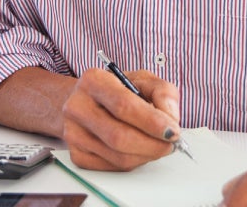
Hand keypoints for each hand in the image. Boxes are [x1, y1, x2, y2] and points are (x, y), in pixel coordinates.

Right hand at [61, 67, 181, 170]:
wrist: (86, 101)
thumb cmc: (117, 90)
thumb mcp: (142, 80)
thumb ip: (162, 91)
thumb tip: (170, 118)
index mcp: (93, 81)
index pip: (123, 105)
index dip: (152, 122)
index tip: (172, 131)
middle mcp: (78, 106)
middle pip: (119, 136)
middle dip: (152, 144)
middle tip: (171, 144)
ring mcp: (73, 133)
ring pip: (118, 156)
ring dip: (146, 155)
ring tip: (158, 146)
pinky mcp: (76, 154)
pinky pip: (112, 167)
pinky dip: (133, 162)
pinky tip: (139, 150)